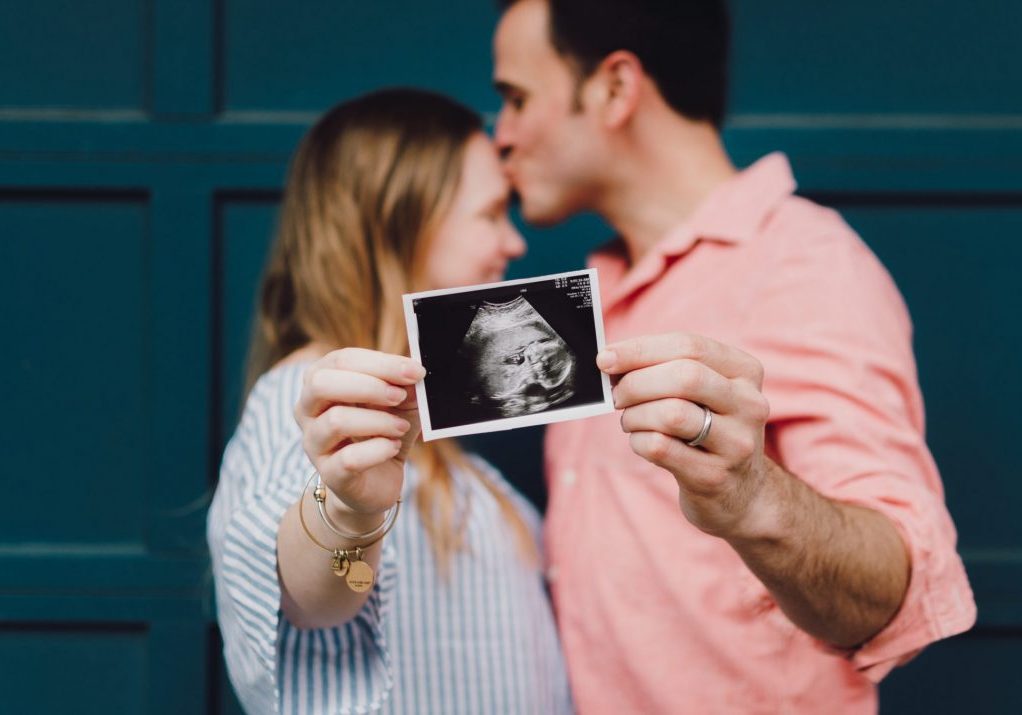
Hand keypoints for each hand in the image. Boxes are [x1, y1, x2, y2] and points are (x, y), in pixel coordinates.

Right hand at [295, 348, 425, 518]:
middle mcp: (307, 410)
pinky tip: (393, 447)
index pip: (341, 360)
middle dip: (368, 386)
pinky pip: (349, 458)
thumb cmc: (383, 431)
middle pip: (321, 383)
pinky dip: (378, 450)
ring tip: (401, 427)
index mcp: (321, 381)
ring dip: (378, 420)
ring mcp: (314, 443)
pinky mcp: (329, 473)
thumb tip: (414, 370)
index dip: (380, 363)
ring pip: (336, 421)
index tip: (414, 371)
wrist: (377, 480)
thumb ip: (405, 384)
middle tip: (399, 396)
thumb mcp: (400, 402)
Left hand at [598, 333, 771, 538]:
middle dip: (636, 383)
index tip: (606, 358)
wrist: (741, 493)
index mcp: (745, 372)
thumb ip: (666, 369)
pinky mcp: (714, 476)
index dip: (640, 350)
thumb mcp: (703, 393)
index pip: (689, 346)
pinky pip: (661, 448)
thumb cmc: (708, 429)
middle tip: (616, 396)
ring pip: (672, 414)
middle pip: (684, 377)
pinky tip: (641, 441)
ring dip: (635, 415)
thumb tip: (611, 359)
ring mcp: (736, 443)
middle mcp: (749, 404)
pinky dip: (638, 441)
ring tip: (631, 421)